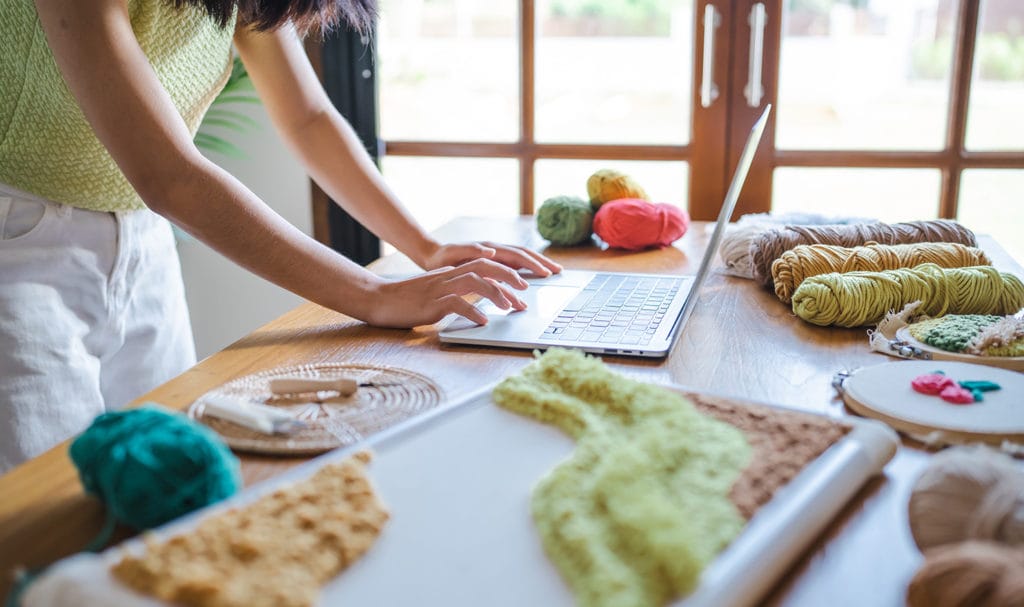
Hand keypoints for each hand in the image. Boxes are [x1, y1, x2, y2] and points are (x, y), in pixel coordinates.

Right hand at [364, 259, 530, 327]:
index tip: (523, 286)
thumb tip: (479, 300)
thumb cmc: (408, 299)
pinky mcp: (431, 303)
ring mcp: (440, 289)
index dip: (506, 273)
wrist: (379, 299)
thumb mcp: (437, 291)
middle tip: (525, 291)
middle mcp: (449, 277)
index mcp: (452, 274)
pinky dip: (473, 312)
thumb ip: (457, 291)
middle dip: (508, 277)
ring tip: (509, 307)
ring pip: (474, 282)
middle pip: (485, 268)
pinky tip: (483, 321)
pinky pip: (456, 304)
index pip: (485, 266)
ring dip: (496, 293)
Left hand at [421, 241, 562, 277]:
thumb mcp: (452, 254)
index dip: (532, 264)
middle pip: (524, 254)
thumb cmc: (441, 258)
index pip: (517, 255)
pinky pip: (513, 265)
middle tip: (558, 271)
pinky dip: (525, 269)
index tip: (546, 273)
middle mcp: (495, 250)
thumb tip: (492, 251)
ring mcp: (494, 255)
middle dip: (542, 262)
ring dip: (537, 264)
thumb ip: (471, 250)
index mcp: (489, 249)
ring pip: (521, 258)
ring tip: (552, 272)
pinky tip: (532, 277)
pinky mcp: (491, 262)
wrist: (431, 255)